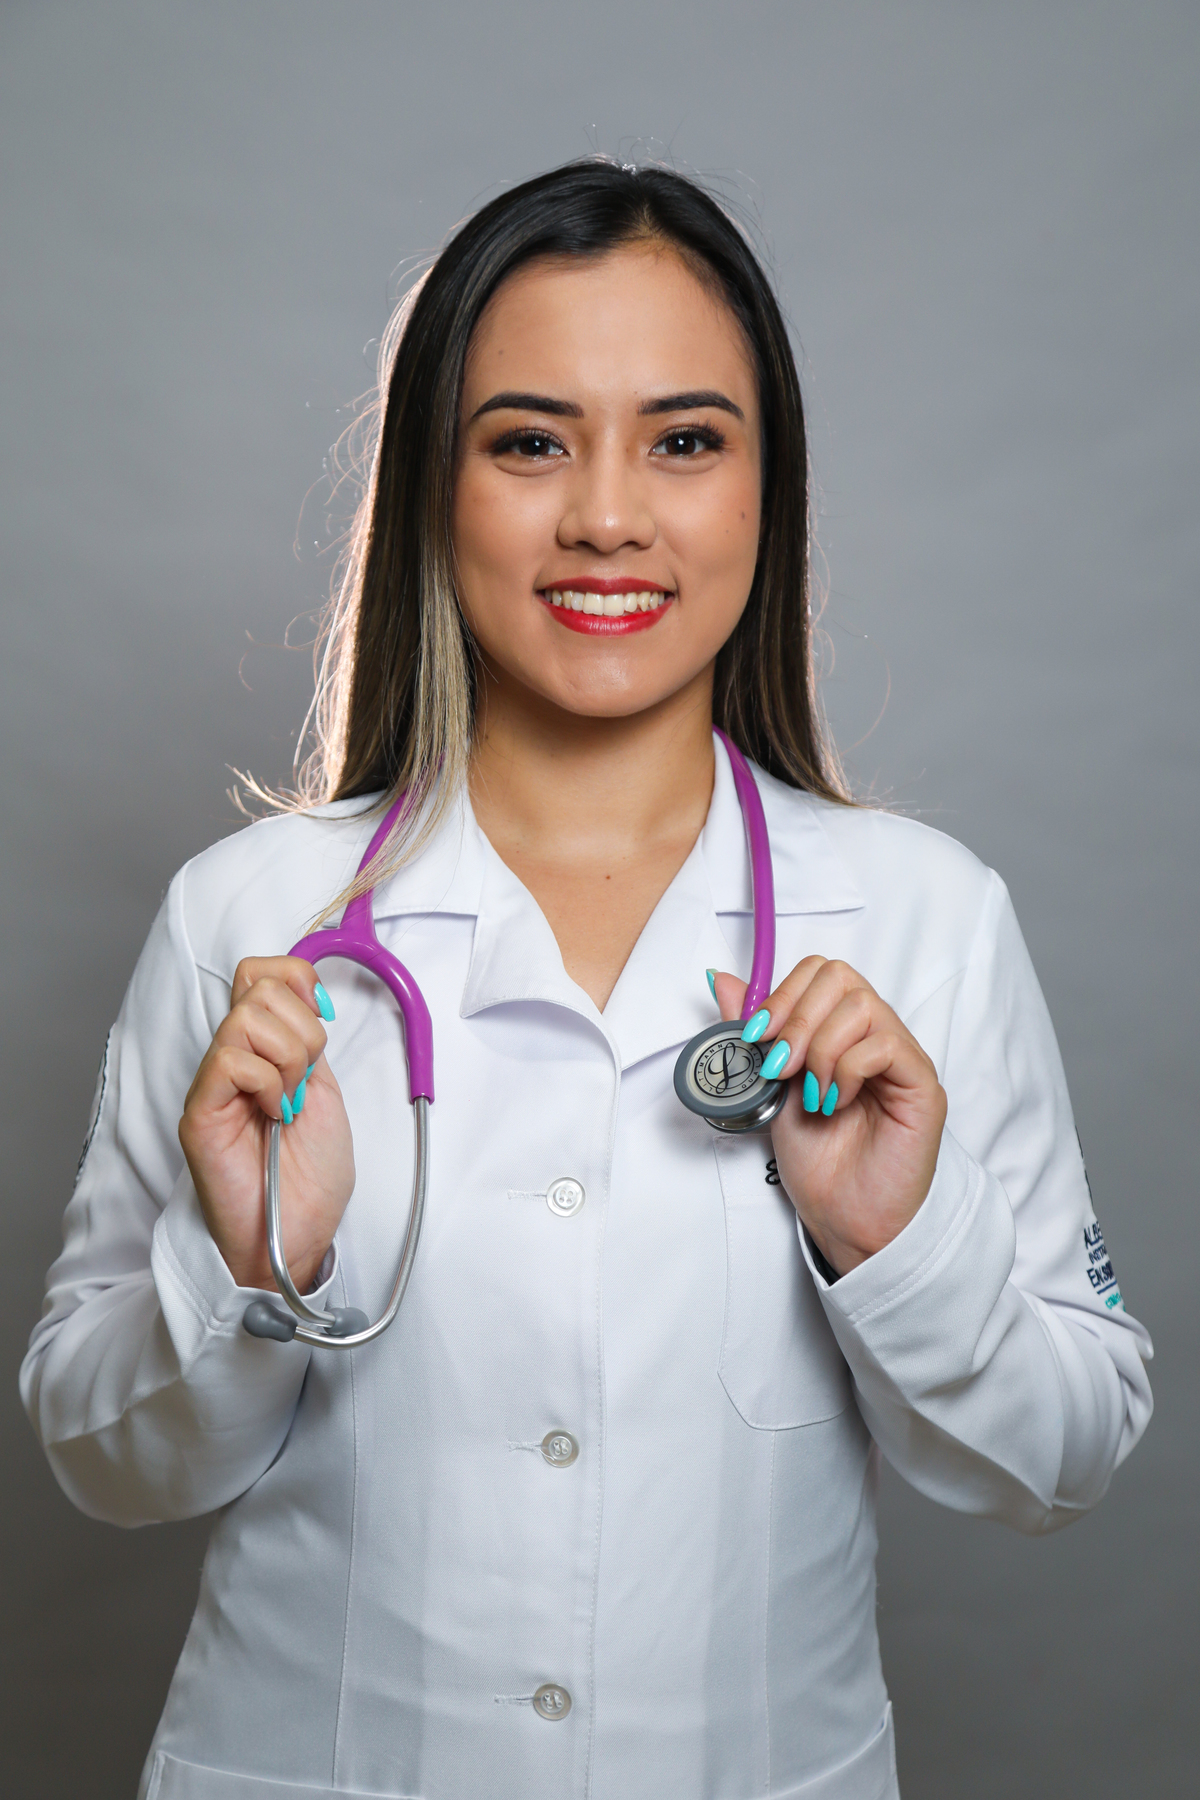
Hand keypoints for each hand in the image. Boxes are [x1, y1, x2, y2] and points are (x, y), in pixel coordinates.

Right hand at [179, 959, 354, 1291]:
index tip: (324, 1020)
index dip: (296, 979)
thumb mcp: (324, 1091)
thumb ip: (307, 1043)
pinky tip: (274, 1116)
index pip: (260, 972)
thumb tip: (307, 991)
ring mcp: (212, 1083)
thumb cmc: (309, 1176)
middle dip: (303, 1029)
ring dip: (288, 1058)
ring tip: (289, 1102)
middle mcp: (232, 1058)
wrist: (297, 1234)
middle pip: (258, 985)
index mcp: (262, 1049)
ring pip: (246, 1017)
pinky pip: (230, 1060)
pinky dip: (267, 1083)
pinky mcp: (200, 1111)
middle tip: (305, 1080)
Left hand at [712, 960, 945, 1275]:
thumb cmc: (818, 1161)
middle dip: (796, 1017)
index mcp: (843, 1031)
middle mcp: (876, 1035)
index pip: (820, 971)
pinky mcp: (922, 1085)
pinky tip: (835, 1104)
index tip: (754, 1036)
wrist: (842, 1219)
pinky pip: (885, 1045)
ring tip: (810, 1095)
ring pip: (861, 1005)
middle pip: (839, 976)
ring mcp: (902, 1058)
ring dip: (819, 1049)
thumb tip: (722, 980)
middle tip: (779, 1066)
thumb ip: (753, 1033)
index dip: (782, 995)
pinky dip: (847, 1071)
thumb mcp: (769, 1086)